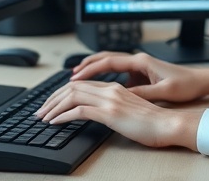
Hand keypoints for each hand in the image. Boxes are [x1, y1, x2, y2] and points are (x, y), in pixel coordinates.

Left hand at [34, 80, 202, 148]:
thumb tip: (100, 113)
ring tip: (43, 116)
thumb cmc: (154, 121)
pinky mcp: (110, 113)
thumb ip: (115, 106)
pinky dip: (63, 115)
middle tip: (41, 110)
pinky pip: (79, 111)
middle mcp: (110, 89)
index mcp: (115, 87)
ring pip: (72, 96)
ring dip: (54, 106)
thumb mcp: (130, 110)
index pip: (82, 84)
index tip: (52, 103)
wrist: (168, 125)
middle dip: (52, 98)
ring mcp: (110, 100)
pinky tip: (55, 122)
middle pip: (73, 87)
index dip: (63, 92)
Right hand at [69, 51, 208, 102]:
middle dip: (88, 65)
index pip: (110, 61)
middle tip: (72, 75)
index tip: (76, 76)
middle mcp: (139, 61)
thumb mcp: (163, 92)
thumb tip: (121, 95)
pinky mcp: (143, 74)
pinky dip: (107, 77)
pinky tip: (100, 87)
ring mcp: (140, 66)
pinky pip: (120, 73)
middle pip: (107, 58)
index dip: (91, 69)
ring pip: (112, 64)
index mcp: (142, 61)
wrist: (201, 81)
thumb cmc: (186, 84)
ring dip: (96, 70)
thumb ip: (142, 93)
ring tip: (80, 80)